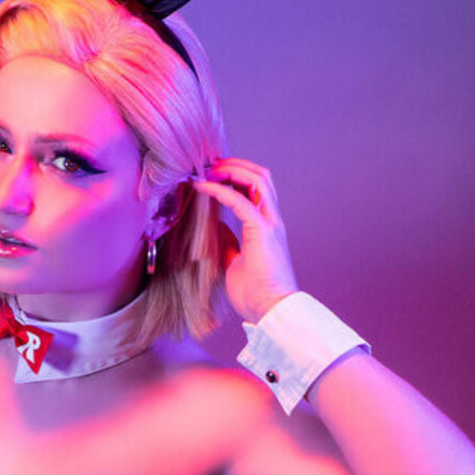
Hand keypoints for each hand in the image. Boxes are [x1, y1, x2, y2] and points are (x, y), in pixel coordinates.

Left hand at [193, 157, 298, 321]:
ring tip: (208, 169)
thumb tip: (215, 230)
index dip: (236, 176)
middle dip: (236, 165)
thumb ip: (229, 243)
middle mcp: (272, 220)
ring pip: (257, 180)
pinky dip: (220, 189)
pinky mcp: (262, 231)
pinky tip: (202, 186)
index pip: (257, 188)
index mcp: (267, 227)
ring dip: (232, 169)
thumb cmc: (255, 292)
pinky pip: (240, 201)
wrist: (269, 309)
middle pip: (261, 176)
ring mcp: (269, 224)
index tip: (212, 173)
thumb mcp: (235, 262)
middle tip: (210, 164)